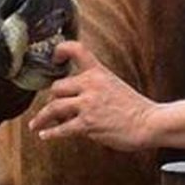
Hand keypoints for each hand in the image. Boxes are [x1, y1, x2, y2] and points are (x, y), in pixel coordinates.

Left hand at [28, 42, 156, 150]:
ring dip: (42, 117)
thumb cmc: (134, 107)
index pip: (77, 50)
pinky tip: (45, 135)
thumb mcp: (114, 84)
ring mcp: (89, 104)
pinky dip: (50, 133)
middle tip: (49, 109)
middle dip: (51, 99)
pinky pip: (62, 129)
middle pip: (57, 87)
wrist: (149, 123)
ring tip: (36, 124)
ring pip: (54, 107)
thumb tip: (73, 96)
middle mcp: (91, 85)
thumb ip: (94, 85)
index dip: (61, 50)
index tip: (54, 59)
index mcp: (99, 72)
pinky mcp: (88, 124)